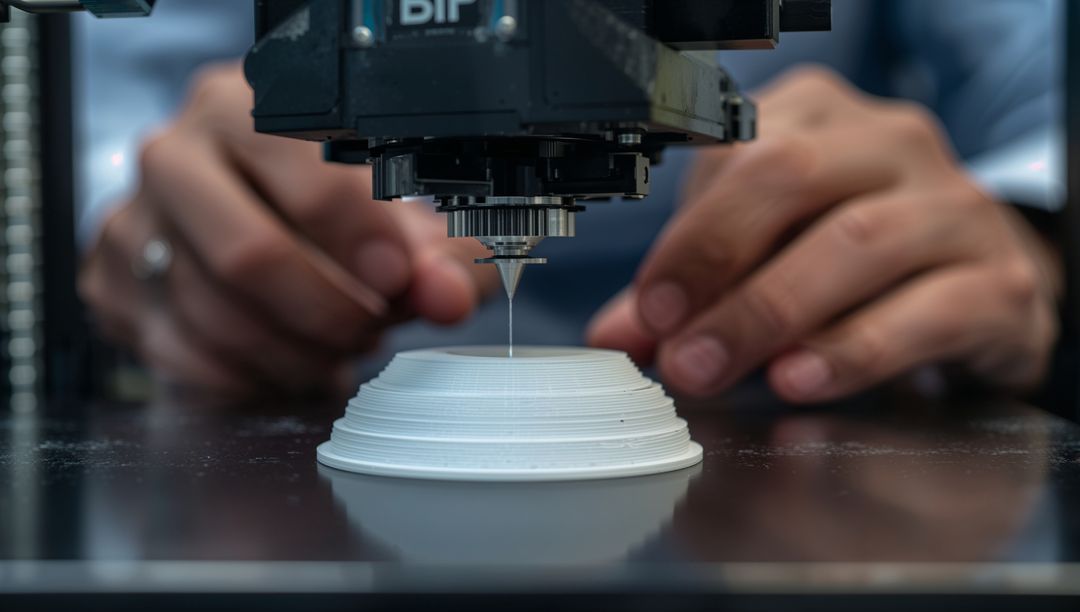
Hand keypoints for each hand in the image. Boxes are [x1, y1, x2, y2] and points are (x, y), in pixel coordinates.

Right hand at [80, 63, 493, 395]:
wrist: (266, 225)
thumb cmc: (342, 218)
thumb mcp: (412, 226)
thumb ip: (444, 257)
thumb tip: (446, 294)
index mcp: (250, 107)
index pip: (303, 171)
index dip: (360, 237)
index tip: (397, 280)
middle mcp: (178, 153)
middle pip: (247, 255)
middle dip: (325, 313)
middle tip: (368, 331)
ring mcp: (135, 220)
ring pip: (213, 315)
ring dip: (293, 355)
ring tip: (338, 352)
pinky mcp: (112, 284)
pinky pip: (180, 354)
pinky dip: (248, 377)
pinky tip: (288, 365)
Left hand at [588, 67, 1061, 401]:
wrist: (978, 289)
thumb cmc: (853, 263)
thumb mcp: (764, 257)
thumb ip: (692, 290)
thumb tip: (617, 335)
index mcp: (818, 118)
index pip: (738, 154)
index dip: (686, 236)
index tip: (650, 310)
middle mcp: (889, 144)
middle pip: (791, 180)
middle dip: (719, 266)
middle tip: (677, 349)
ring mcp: (954, 205)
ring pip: (858, 241)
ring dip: (772, 313)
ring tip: (717, 370)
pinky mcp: (999, 280)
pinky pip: (929, 309)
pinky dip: (856, 349)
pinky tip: (801, 379)